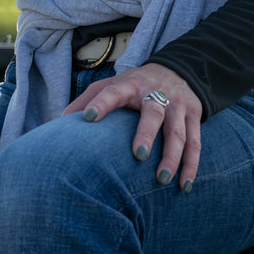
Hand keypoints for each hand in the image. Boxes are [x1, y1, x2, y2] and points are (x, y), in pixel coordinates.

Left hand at [62, 62, 200, 190]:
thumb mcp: (111, 84)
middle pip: (153, 112)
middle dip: (146, 133)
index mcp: (129, 85)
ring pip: (177, 131)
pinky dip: (191, 165)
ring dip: (172, 156)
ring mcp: (177, 105)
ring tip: (163, 179)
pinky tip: (184, 185)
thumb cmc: (135, 85)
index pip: (112, 91)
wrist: (177, 69)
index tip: (88, 117)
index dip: (101, 103)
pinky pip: (195, 142)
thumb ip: (86, 100)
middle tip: (139, 155)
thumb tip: (58, 124)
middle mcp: (155, 93)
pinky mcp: (194, 115)